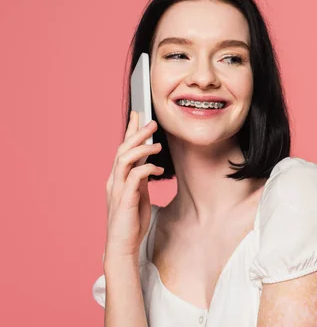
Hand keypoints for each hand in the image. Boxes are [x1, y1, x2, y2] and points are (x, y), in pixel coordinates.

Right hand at [104, 111, 163, 260]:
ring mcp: (117, 190)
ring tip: (156, 145)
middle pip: (122, 149)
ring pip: (124, 159)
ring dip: (141, 149)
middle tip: (151, 122)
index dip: (129, 131)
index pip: (122, 149)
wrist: (123, 246)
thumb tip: (148, 165)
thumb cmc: (131, 223)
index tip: (138, 115)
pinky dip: (146, 169)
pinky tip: (157, 170)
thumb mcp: (138, 196)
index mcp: (117, 179)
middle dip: (136, 133)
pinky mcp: (125, 200)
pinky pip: (134, 177)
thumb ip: (140, 180)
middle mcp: (114, 181)